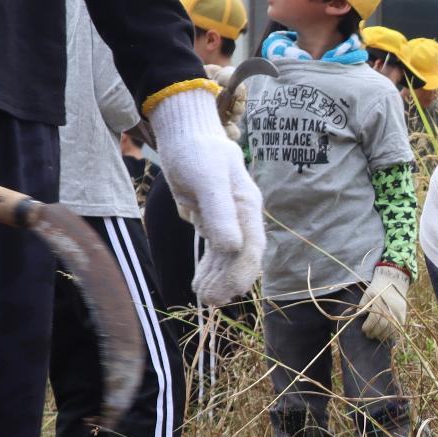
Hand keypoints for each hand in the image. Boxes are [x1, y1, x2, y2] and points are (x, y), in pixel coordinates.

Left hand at [146, 87, 263, 305]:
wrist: (185, 134)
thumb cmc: (197, 152)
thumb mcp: (207, 180)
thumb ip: (220, 213)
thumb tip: (233, 247)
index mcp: (247, 206)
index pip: (251, 247)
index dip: (242, 272)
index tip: (229, 292)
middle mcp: (243, 214)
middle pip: (242, 256)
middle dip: (228, 280)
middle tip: (210, 302)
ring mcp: (230, 218)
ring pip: (228, 256)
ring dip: (217, 278)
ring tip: (203, 298)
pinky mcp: (214, 219)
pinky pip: (216, 249)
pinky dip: (209, 268)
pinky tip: (200, 284)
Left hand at [357, 262, 410, 342]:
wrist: (393, 282)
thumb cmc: (377, 288)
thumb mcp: (368, 293)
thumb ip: (362, 304)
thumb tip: (357, 315)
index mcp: (380, 302)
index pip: (374, 318)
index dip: (368, 326)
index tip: (363, 330)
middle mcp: (390, 307)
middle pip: (383, 325)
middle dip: (374, 332)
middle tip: (368, 335)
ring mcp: (398, 312)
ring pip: (391, 328)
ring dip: (383, 335)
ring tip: (376, 336)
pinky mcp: (403, 314)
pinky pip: (398, 327)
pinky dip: (392, 333)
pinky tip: (386, 335)